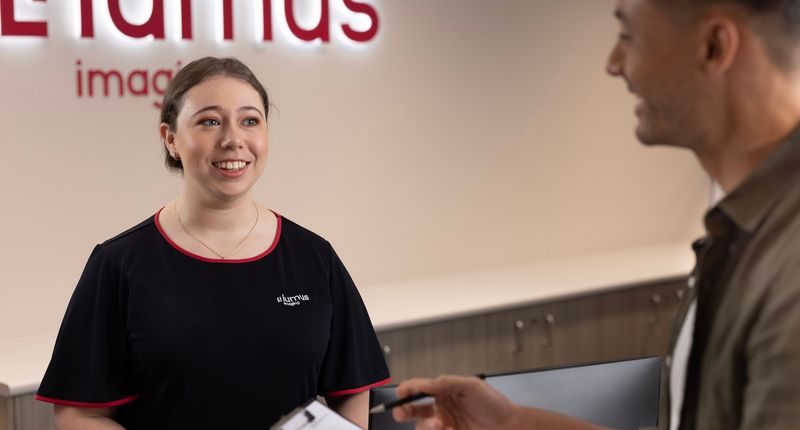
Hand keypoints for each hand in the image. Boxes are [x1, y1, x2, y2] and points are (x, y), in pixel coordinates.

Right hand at [392, 375, 517, 429]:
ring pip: (423, 426)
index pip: (419, 388)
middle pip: (413, 410)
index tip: (401, 393)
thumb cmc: (493, 403)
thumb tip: (425, 383)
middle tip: (400, 413)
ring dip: (428, 426)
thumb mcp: (471, 386)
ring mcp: (444, 424)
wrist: (509, 426)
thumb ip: (446, 383)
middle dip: (403, 411)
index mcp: (443, 391)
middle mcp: (440, 408)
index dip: (407, 389)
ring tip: (441, 426)